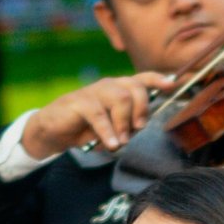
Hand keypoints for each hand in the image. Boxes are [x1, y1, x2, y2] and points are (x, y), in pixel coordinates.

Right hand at [21, 73, 174, 157]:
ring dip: (124, 124)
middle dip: (141, 110)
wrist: (52, 131)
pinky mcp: (77, 102)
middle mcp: (108, 86)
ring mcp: (92, 92)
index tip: (171, 84)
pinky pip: (98, 115)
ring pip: (120, 99)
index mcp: (118, 90)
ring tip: (119, 142)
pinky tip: (110, 144)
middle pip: (134, 89)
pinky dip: (107, 131)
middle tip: (137, 129)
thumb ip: (128, 124)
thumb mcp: (112, 127)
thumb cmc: (85, 128)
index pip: (140, 79)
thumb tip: (141, 125)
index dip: (157, 79)